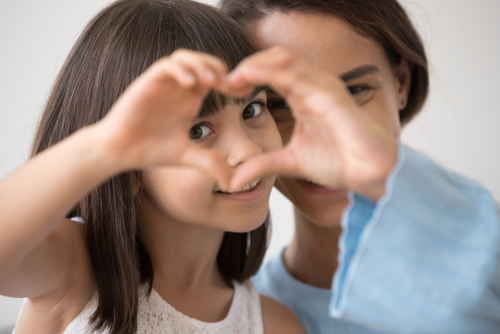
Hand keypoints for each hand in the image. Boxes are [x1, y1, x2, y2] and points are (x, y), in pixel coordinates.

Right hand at [96, 50, 231, 189]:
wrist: (119, 151)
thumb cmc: (151, 151)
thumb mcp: (188, 157)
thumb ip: (211, 164)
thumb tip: (233, 184)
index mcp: (190, 100)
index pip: (215, 78)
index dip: (231, 81)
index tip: (242, 93)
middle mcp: (178, 88)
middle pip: (204, 61)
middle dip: (219, 68)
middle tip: (228, 85)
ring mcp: (163, 83)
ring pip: (185, 57)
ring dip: (200, 64)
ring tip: (211, 81)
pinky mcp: (147, 82)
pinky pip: (167, 66)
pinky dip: (180, 69)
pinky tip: (189, 85)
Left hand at [223, 46, 397, 199]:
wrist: (370, 174)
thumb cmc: (338, 162)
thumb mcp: (289, 162)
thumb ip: (262, 165)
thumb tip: (232, 181)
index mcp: (304, 95)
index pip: (272, 71)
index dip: (246, 76)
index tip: (224, 90)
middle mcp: (313, 85)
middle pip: (275, 58)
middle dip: (247, 65)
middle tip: (224, 83)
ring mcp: (323, 87)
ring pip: (284, 59)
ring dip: (254, 65)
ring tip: (232, 80)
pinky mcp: (331, 96)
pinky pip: (297, 76)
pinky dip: (270, 73)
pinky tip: (250, 80)